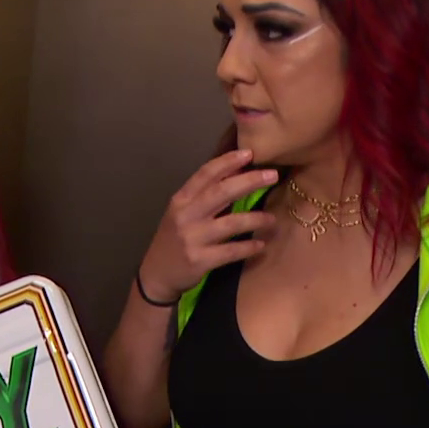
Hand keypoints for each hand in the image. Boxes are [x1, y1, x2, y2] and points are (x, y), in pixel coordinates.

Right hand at [137, 149, 280, 304]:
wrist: (156, 274)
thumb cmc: (174, 239)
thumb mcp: (182, 213)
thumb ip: (204, 195)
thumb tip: (237, 173)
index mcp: (181, 200)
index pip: (205, 174)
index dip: (227, 162)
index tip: (249, 153)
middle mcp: (185, 216)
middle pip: (221, 192)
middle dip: (249, 181)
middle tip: (272, 175)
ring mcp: (192, 239)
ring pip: (230, 223)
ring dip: (256, 219)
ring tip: (272, 219)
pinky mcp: (199, 260)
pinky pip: (230, 251)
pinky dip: (248, 247)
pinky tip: (261, 245)